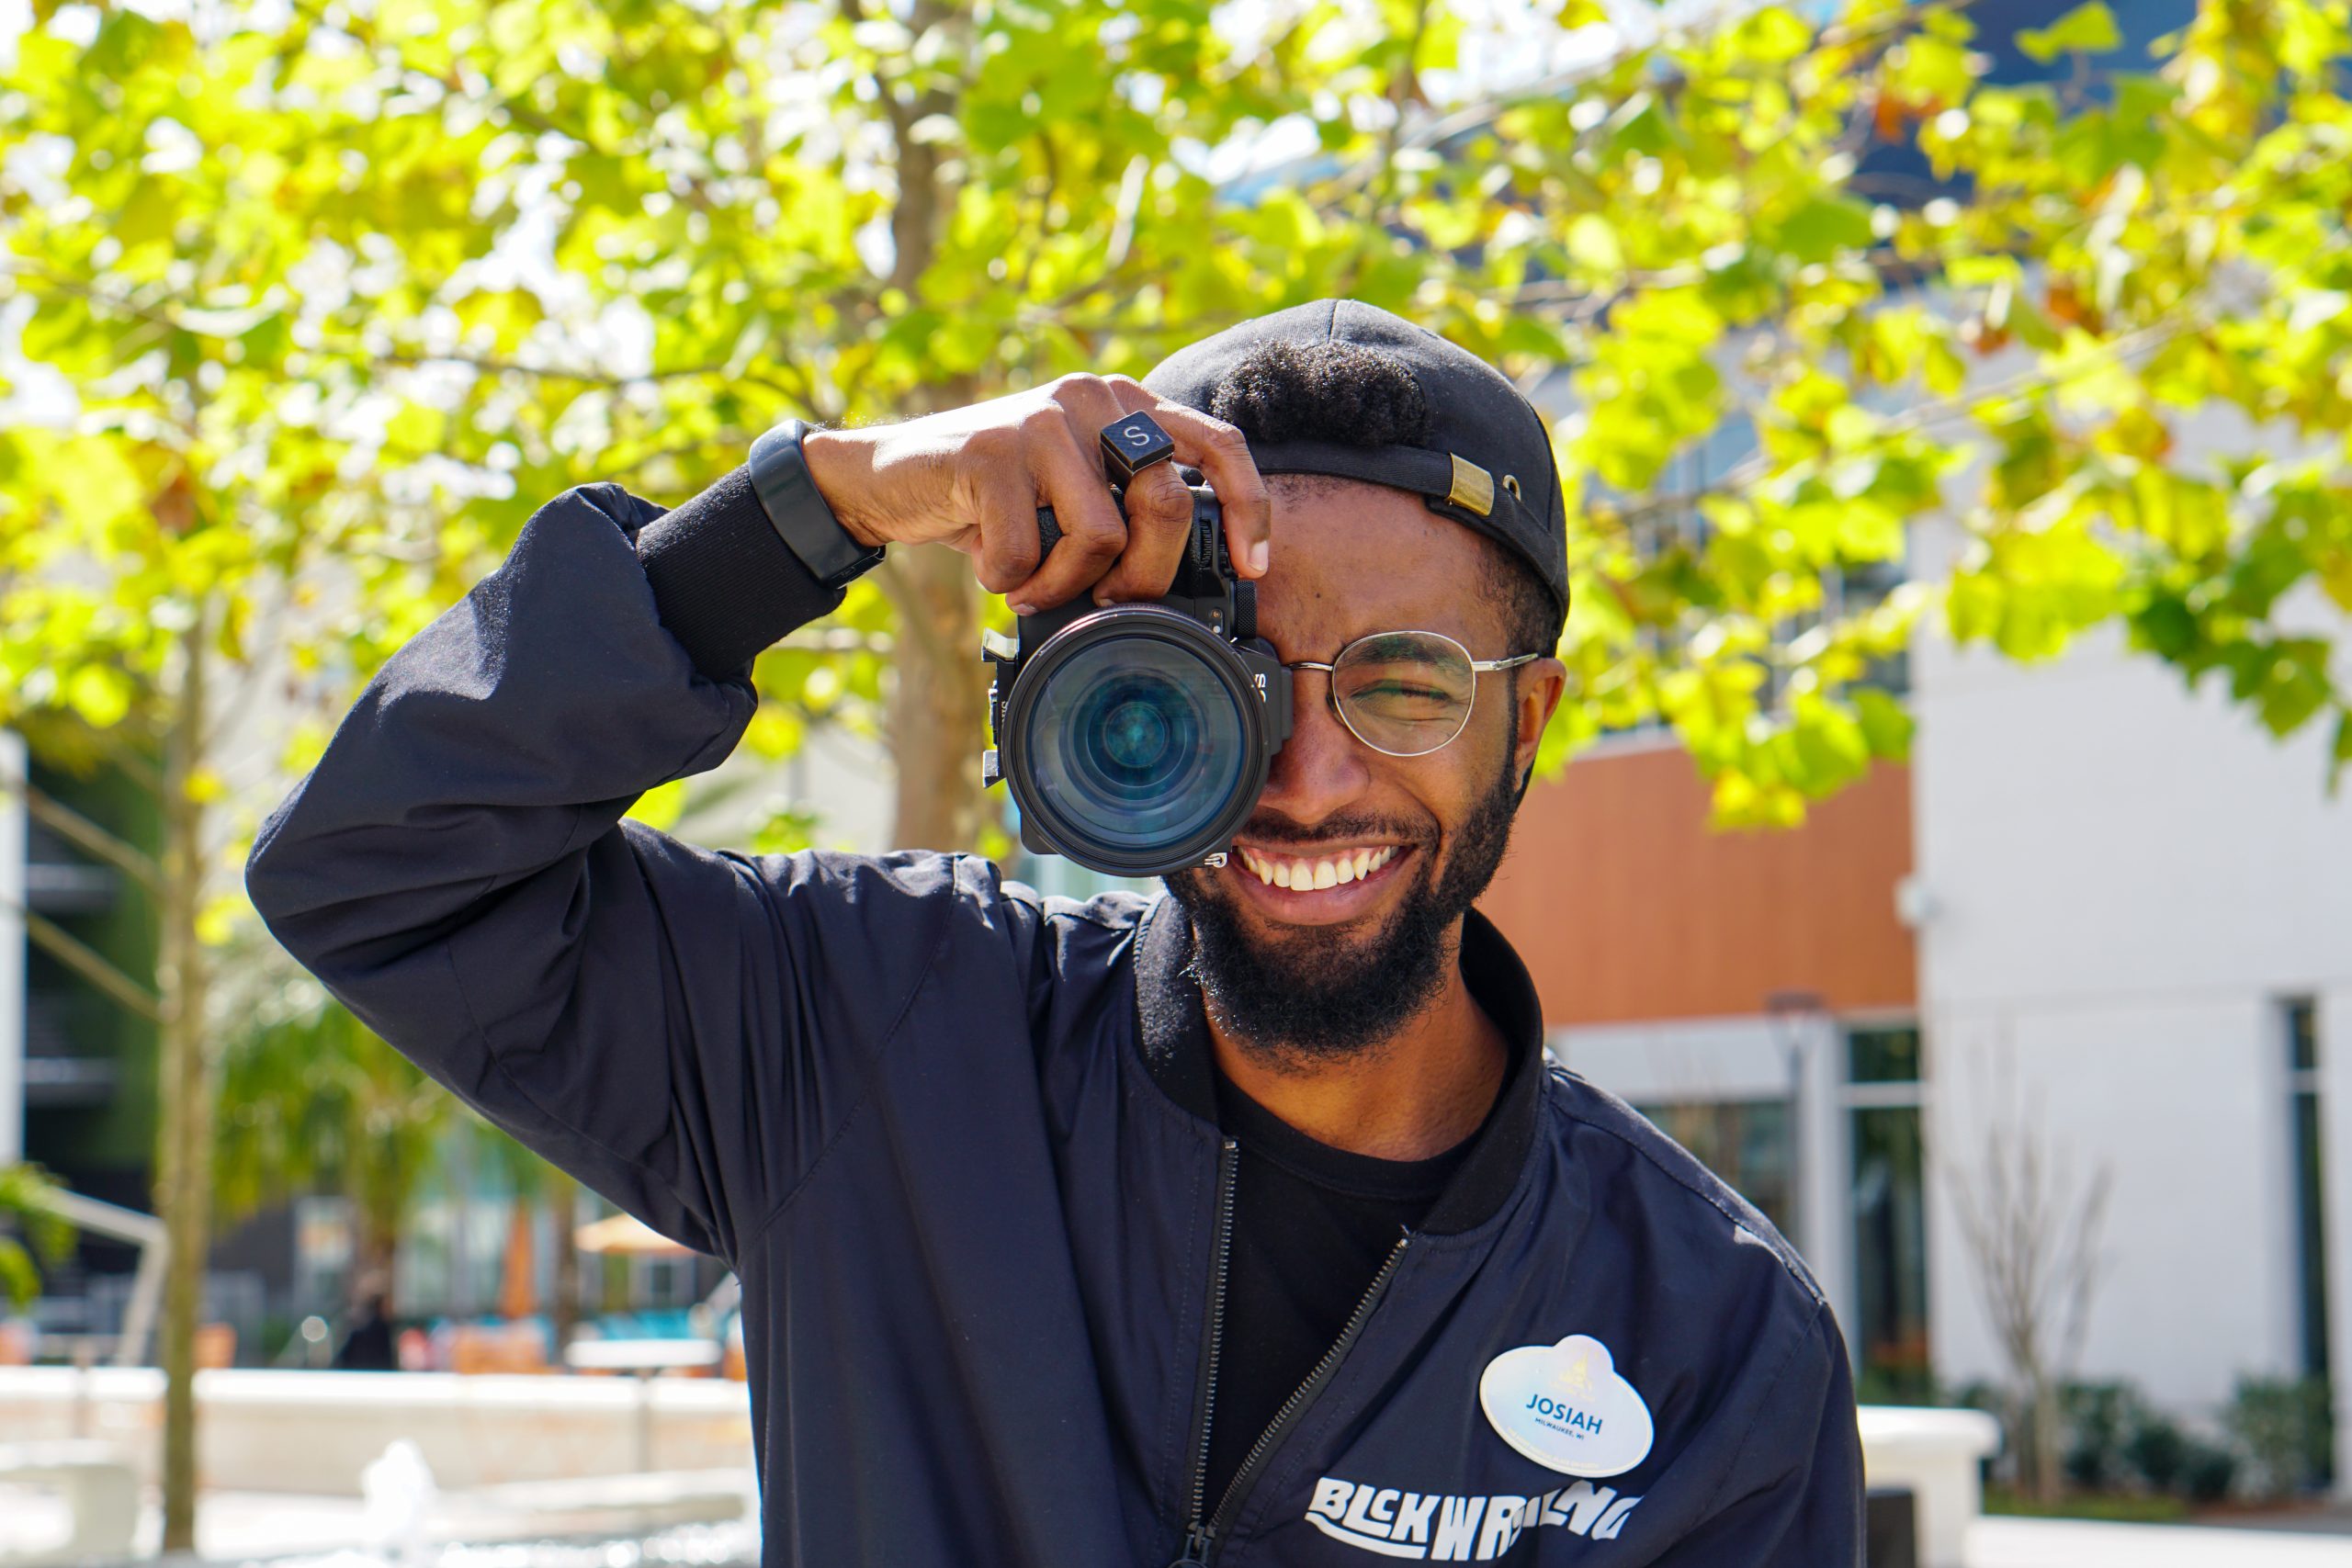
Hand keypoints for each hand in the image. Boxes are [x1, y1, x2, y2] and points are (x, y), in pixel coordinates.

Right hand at [797, 375, 1272, 611]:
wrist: (892, 477)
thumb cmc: (996, 499)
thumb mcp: (1074, 494)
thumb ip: (1129, 508)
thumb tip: (1193, 581)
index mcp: (1126, 405)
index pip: (1218, 444)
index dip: (1249, 508)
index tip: (1252, 565)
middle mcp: (1093, 398)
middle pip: (1164, 505)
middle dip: (1141, 578)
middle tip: (1103, 601)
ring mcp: (1042, 418)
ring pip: (1100, 535)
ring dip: (1064, 585)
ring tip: (1032, 587)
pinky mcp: (991, 448)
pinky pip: (1029, 547)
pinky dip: (1010, 579)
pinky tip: (992, 569)